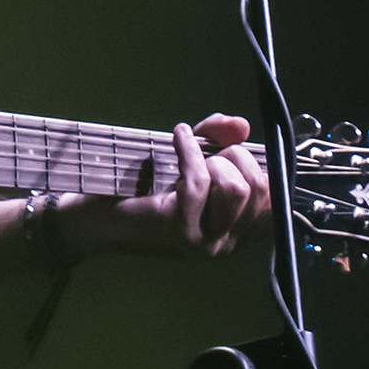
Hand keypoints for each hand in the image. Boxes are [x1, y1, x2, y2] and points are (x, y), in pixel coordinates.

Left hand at [57, 114, 271, 260]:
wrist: (94, 220)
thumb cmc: (141, 192)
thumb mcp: (188, 162)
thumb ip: (217, 141)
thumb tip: (241, 124)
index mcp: (234, 234)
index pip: (273, 201)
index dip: (258, 166)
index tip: (233, 149)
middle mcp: (226, 244)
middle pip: (258, 188)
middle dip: (235, 157)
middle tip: (206, 154)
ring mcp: (205, 242)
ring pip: (236, 188)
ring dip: (214, 160)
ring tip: (188, 156)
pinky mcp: (181, 228)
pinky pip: (199, 180)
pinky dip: (189, 149)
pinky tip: (177, 136)